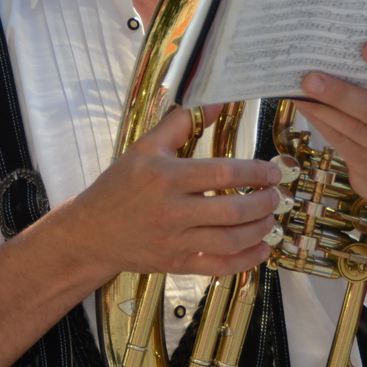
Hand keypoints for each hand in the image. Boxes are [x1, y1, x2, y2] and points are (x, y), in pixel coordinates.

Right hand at [68, 108, 282, 277]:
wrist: (91, 232)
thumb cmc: (119, 186)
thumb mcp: (146, 147)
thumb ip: (181, 123)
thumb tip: (214, 100)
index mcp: (165, 178)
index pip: (222, 173)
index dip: (255, 173)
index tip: (271, 172)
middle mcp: (171, 211)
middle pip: (232, 210)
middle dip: (263, 203)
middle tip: (276, 196)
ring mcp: (174, 241)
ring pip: (229, 241)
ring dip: (259, 230)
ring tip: (270, 218)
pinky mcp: (175, 264)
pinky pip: (218, 267)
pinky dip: (245, 261)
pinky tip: (261, 249)